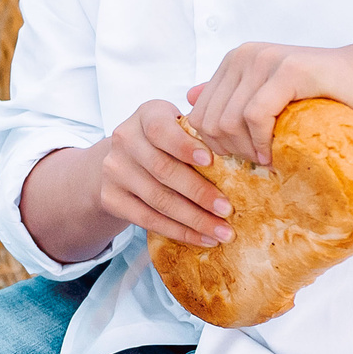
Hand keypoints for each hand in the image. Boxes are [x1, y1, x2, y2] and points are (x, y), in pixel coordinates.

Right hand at [100, 100, 233, 248]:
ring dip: (194, 219)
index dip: (184, 146)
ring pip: (157, 199)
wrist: (121, 161)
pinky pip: (147, 219)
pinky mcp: (110, 198)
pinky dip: (178, 232)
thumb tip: (243, 146)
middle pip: (162, 169)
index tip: (210, 161)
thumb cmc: (165, 141)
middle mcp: (124, 139)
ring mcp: (113, 170)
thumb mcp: (178, 125)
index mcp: (146, 115)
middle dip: (198, 192)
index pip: (160, 129)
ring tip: (222, 232)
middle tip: (228, 209)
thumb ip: (201, 130)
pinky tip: (202, 238)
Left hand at [181, 42, 352, 167]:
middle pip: (208, 121)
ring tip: (269, 157)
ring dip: (247, 149)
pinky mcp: (286, 70)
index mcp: (233, 62)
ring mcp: (263, 60)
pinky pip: (255, 116)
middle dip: (229, 151)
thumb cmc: (325, 95)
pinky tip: (276, 153)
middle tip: (257, 161)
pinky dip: (262, 142)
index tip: (243, 157)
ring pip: (228, 121)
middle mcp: (242, 56)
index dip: (216, 146)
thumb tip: (188, 98)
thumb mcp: (269, 95)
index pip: (199, 115)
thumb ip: (230, 96)